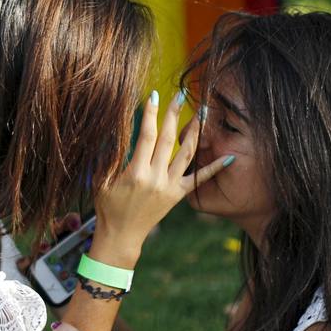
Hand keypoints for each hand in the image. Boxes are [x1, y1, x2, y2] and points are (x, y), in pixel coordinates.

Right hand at [90, 92, 233, 268]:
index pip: (145, 135)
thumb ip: (109, 157)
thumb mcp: (101, 180)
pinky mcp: (178, 195)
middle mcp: (155, 177)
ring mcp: (169, 186)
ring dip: (195, 132)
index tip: (154, 95)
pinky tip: (229, 157)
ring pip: (185, 154)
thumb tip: (117, 130)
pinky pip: (198, 179)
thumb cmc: (108, 206)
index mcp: (135, 172)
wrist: (122, 235)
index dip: (150, 114)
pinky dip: (214, 168)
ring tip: (202, 113)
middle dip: (174, 114)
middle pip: (167, 139)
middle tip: (181, 95)